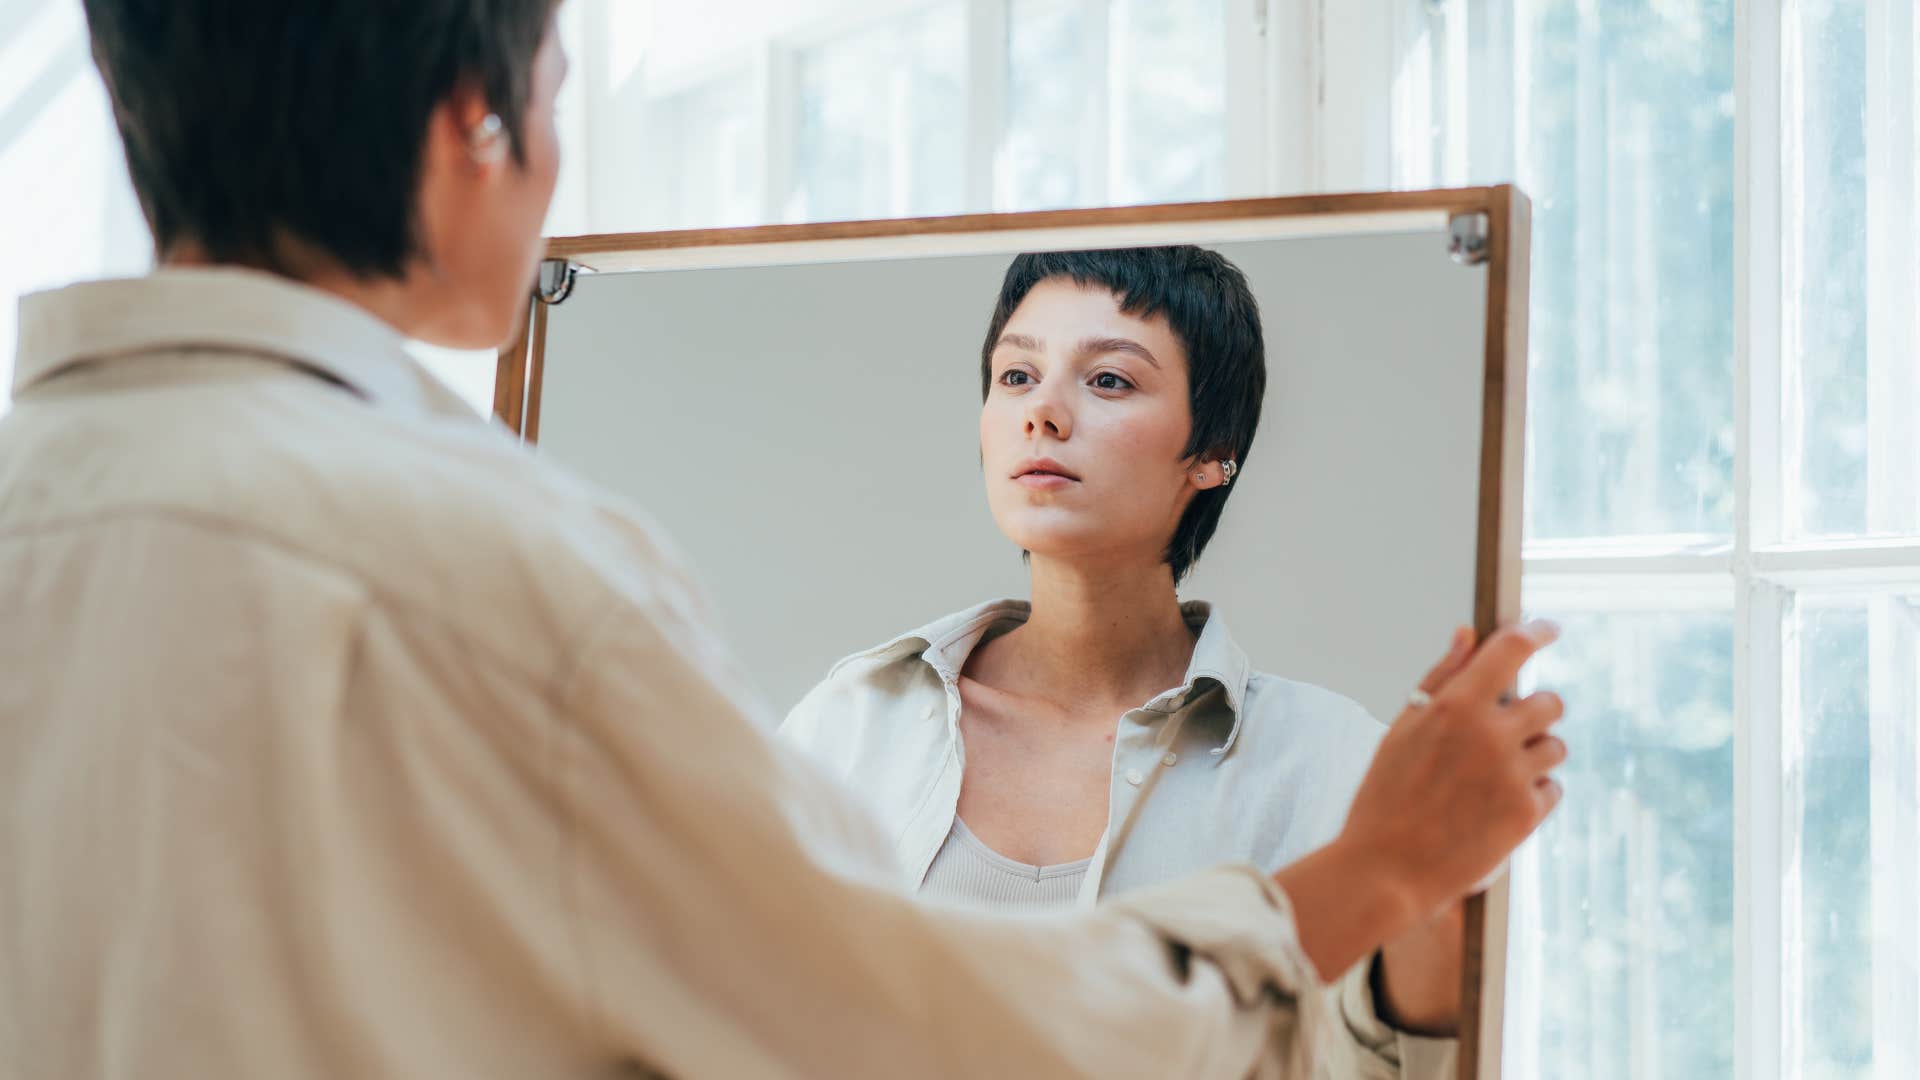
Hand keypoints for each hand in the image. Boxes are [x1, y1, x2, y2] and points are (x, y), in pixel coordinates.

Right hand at [1272, 622, 1564, 982]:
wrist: (1386, 871)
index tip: (1547, 628)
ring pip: (1555, 747)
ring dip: (1534, 755)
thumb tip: (1468, 633)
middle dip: (1534, 713)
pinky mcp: (1527, 813)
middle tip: (1506, 733)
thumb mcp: (1402, 729)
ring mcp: (1512, 775)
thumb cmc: (1385, 797)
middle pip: (1549, 703)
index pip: (1511, 649)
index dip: (1536, 632)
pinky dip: (1533, 794)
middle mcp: (1490, 734)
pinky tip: (1496, 806)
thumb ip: (1441, 676)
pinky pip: (1552, 788)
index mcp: (1454, 706)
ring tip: (1494, 778)